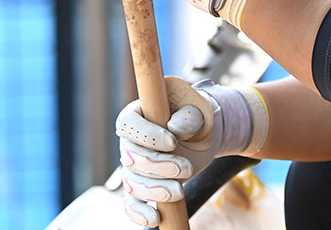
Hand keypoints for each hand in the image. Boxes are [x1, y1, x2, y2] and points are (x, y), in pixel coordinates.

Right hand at [114, 77, 268, 227]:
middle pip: (131, 157)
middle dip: (158, 166)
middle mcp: (130, 141)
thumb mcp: (198, 110)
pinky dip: (139, 213)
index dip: (146, 135)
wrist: (202, 135)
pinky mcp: (141, 187)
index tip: (172, 142)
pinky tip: (154, 219)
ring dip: (155, 190)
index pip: (128, 125)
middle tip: (187, 168)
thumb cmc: (197, 117)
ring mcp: (133, 166)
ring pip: (132, 183)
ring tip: (179, 191)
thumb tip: (175, 128)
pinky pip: (131, 203)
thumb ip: (189, 116)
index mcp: (138, 114)